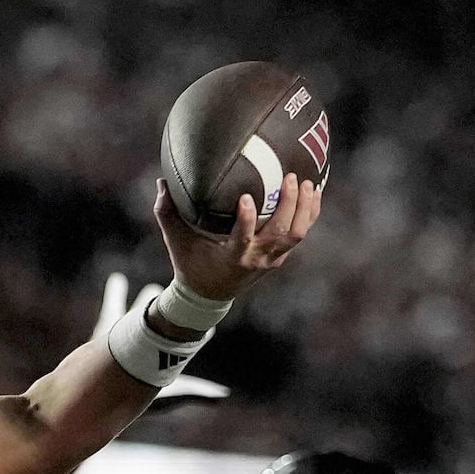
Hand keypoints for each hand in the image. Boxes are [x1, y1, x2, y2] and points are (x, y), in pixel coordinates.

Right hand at [154, 175, 320, 308]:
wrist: (208, 296)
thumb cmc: (190, 264)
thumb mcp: (176, 242)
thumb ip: (167, 213)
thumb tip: (161, 181)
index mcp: (232, 257)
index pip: (243, 238)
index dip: (246, 219)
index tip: (245, 196)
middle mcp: (256, 259)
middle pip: (280, 232)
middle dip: (288, 204)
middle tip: (289, 177)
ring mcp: (271, 259)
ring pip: (296, 234)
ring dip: (304, 208)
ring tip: (306, 182)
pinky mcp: (280, 257)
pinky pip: (300, 234)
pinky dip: (309, 213)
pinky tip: (313, 191)